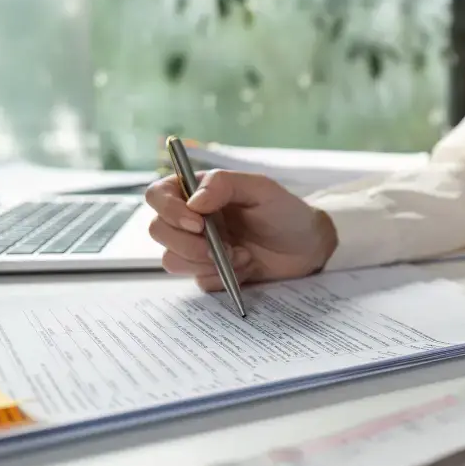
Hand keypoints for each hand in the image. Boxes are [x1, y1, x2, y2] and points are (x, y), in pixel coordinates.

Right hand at [144, 170, 337, 290]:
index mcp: (197, 192)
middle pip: (158, 230)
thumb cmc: (285, 211)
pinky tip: (245, 266)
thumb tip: (194, 201)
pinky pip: (197, 281)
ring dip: (207, 262)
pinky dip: (221, 277)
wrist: (306, 247)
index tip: (198, 223)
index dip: (168, 210)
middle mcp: (190, 219)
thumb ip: (225, 184)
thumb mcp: (261, 188)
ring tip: (242, 255)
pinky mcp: (208, 272)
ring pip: (172, 259)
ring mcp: (197, 247)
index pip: (158, 195)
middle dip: (188, 243)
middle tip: (222, 247)